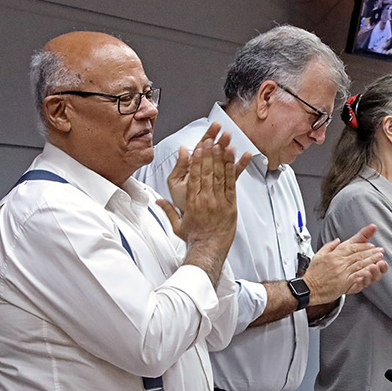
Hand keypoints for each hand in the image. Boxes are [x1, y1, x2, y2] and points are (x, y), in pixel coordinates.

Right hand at [157, 127, 251, 246]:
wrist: (208, 250)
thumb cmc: (194, 238)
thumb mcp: (177, 225)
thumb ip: (168, 210)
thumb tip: (158, 201)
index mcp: (192, 202)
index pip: (193, 177)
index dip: (196, 160)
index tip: (197, 148)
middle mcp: (206, 200)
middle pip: (206, 173)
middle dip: (208, 155)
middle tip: (209, 140)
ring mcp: (219, 202)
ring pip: (219, 177)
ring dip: (221, 159)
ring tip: (222, 145)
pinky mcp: (230, 205)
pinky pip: (231, 185)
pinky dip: (232, 171)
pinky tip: (234, 161)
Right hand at [303, 224, 387, 305]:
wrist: (308, 288)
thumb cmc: (313, 275)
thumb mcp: (318, 255)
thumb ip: (329, 246)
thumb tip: (337, 240)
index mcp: (334, 254)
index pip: (352, 247)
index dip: (363, 246)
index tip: (371, 246)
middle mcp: (339, 262)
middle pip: (358, 254)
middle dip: (371, 252)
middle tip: (380, 251)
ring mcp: (342, 272)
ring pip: (359, 264)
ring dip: (371, 260)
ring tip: (380, 258)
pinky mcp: (343, 282)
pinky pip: (356, 276)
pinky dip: (365, 272)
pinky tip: (371, 270)